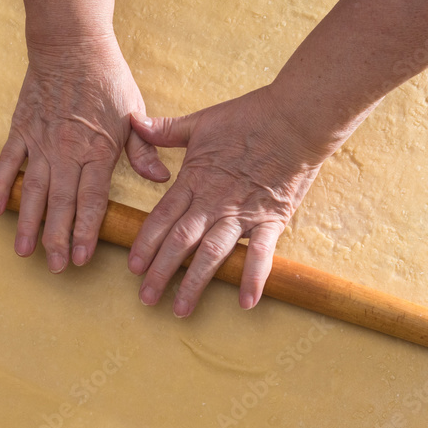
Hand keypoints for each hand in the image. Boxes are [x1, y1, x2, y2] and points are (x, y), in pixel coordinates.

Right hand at [0, 34, 169, 272]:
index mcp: (98, 150)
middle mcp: (67, 151)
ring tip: (24, 251)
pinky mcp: (21, 130)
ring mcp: (40, 142)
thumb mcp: (134, 112)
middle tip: (56, 267)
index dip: (86, 231)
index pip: (92, 200)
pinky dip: (0, 186)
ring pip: (33, 191)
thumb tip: (160, 178)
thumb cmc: (107, 78)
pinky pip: (8, 163)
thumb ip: (143, 149)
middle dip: (58, 239)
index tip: (83, 257)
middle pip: (61, 204)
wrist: (71, 44)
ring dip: (28, 223)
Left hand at [127, 87, 335, 317]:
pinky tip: (245, 303)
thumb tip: (134, 121)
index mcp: (194, 180)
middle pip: (180, 242)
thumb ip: (166, 130)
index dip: (145, 243)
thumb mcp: (201, 122)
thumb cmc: (249, 117)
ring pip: (211, 254)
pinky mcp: (272, 219)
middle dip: (160, 272)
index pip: (161, 217)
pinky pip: (261, 254)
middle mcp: (213, 202)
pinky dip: (253, 278)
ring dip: (194, 283)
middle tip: (146, 298)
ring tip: (180, 309)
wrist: (295, 119)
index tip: (132, 267)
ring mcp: (242, 214)